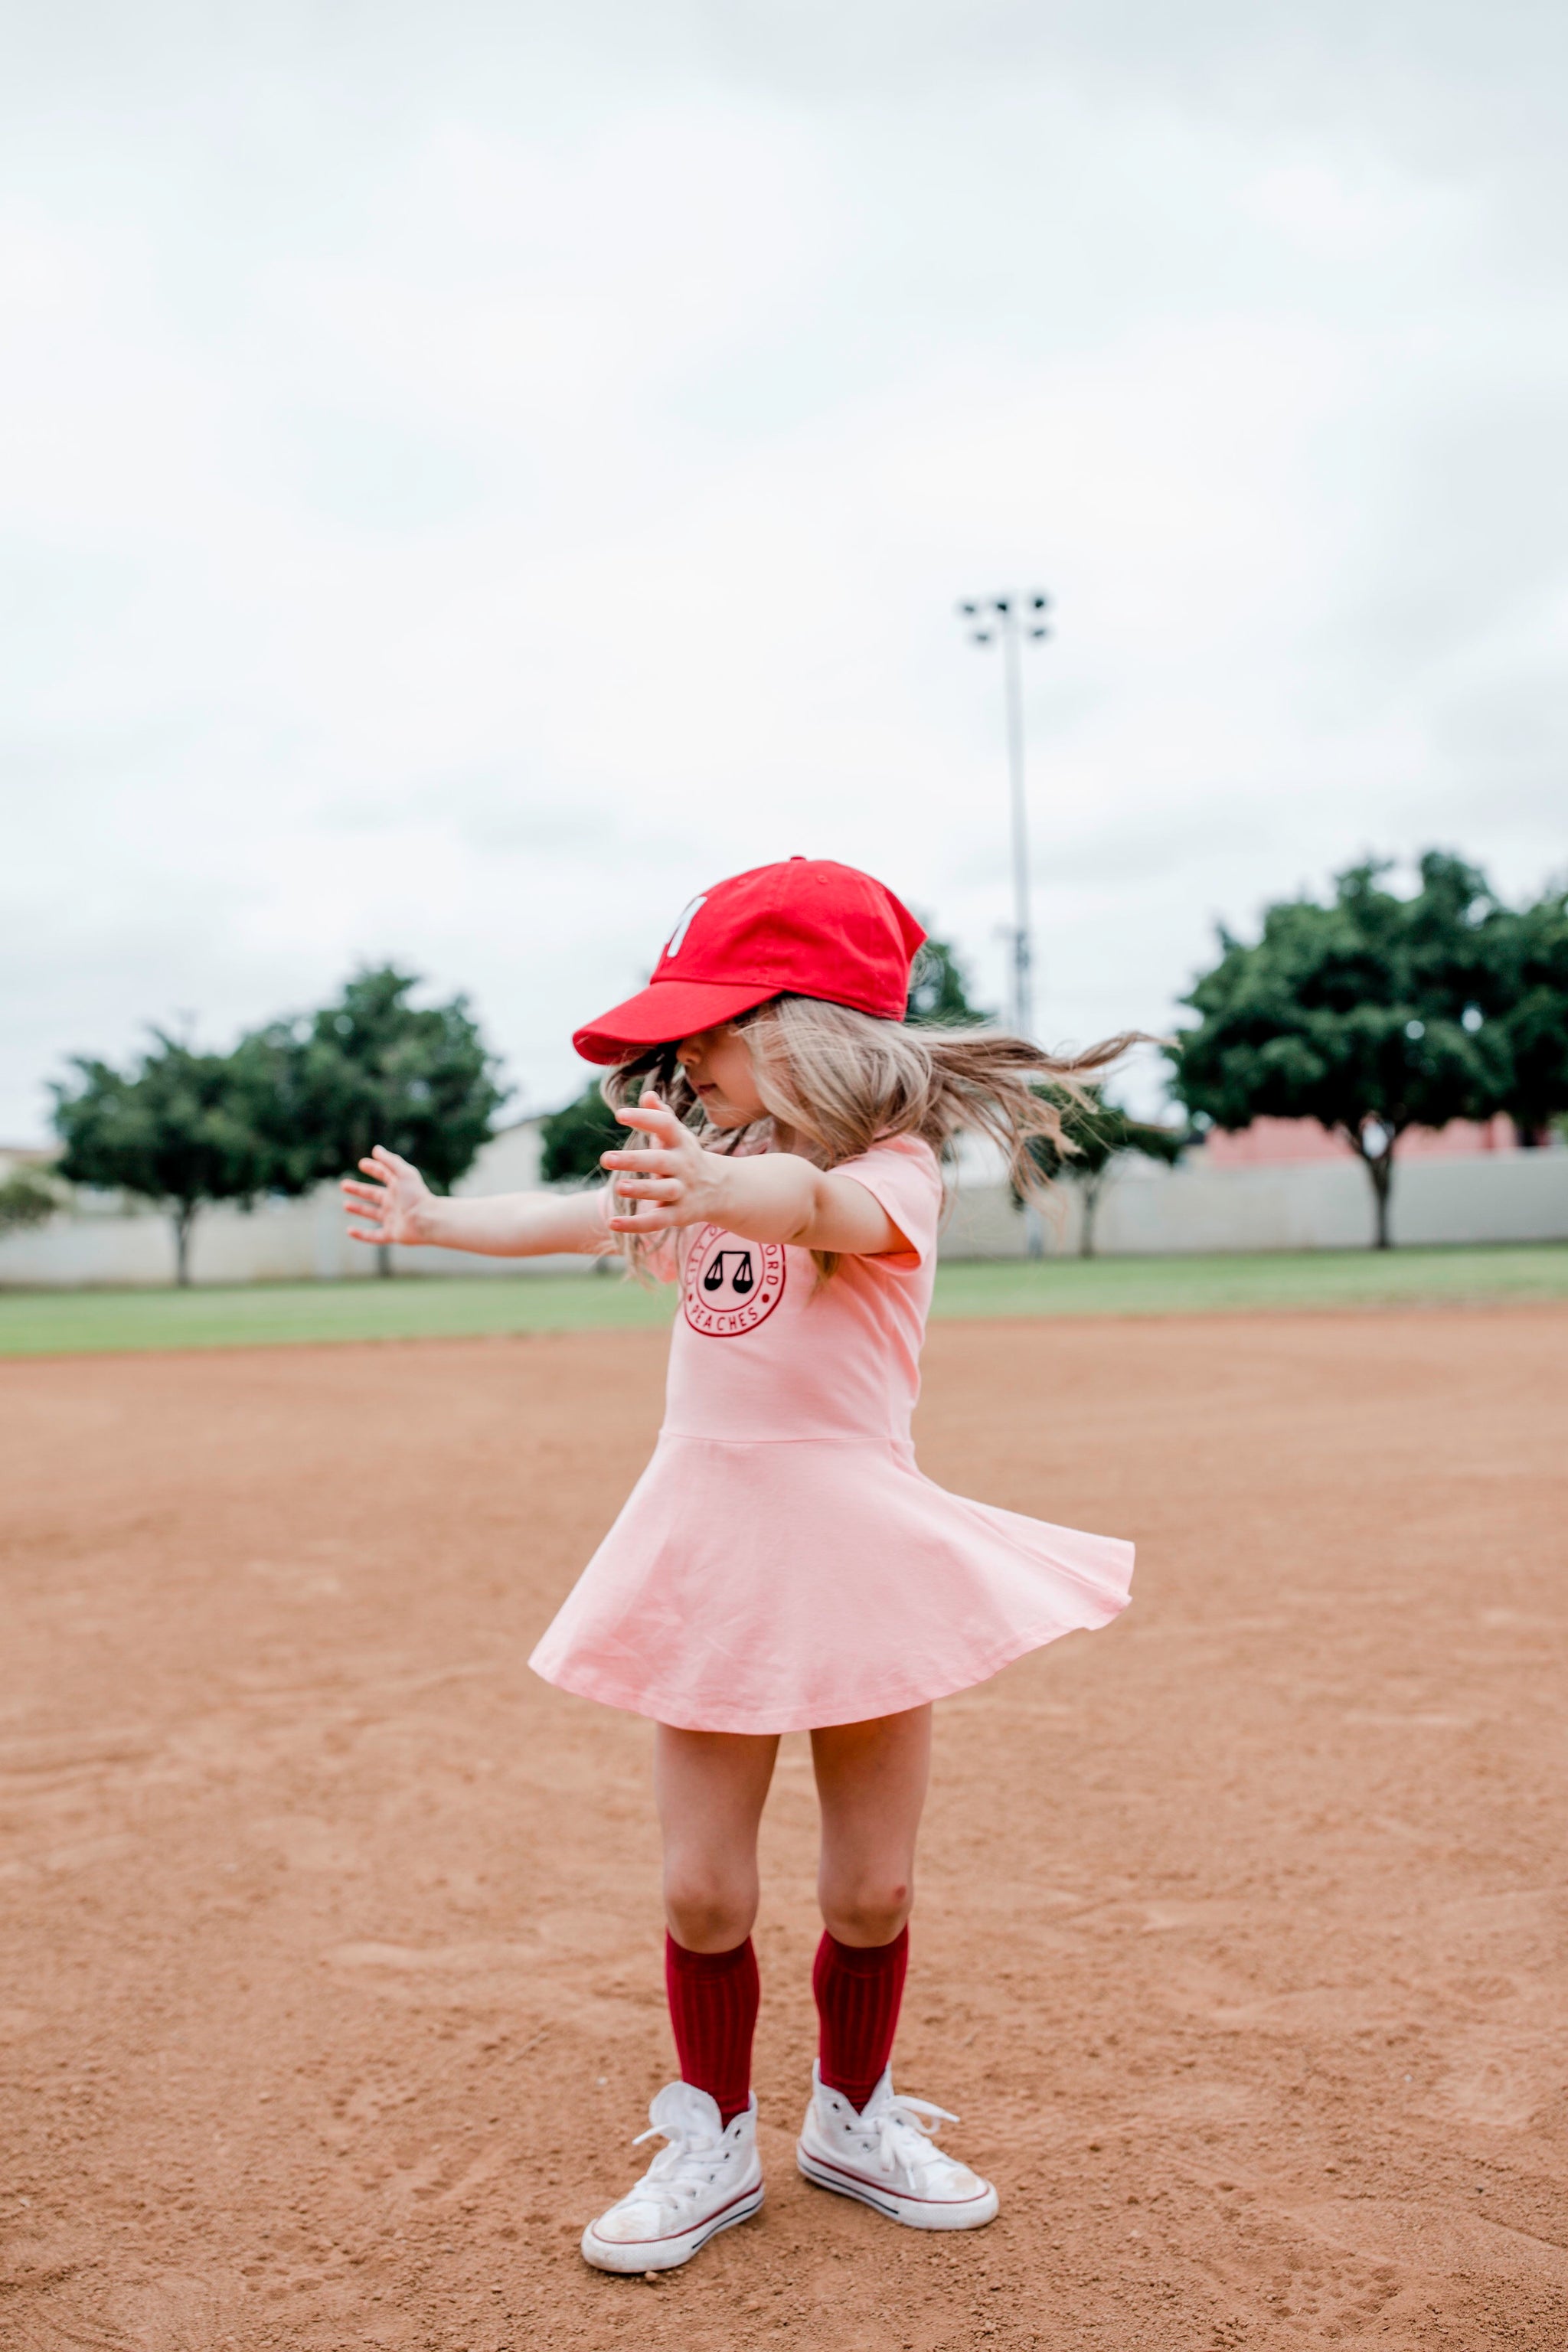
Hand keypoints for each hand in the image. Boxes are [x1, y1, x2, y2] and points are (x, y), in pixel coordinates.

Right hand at [341, 1146, 433, 1247]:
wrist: (427, 1220)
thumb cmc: (417, 1195)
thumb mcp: (404, 1174)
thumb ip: (390, 1161)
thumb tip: (376, 1149)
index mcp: (399, 1187)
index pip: (384, 1175)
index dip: (374, 1168)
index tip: (361, 1163)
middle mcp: (395, 1203)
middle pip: (373, 1194)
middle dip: (359, 1189)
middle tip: (343, 1184)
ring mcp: (393, 1219)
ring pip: (372, 1214)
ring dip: (359, 1209)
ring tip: (345, 1205)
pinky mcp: (392, 1234)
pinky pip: (374, 1236)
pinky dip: (361, 1235)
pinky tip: (349, 1231)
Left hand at [599, 1095, 732, 1234]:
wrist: (719, 1190)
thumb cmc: (685, 1156)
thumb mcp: (677, 1135)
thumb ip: (661, 1115)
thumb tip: (647, 1095)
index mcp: (681, 1143)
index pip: (665, 1126)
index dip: (644, 1119)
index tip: (620, 1115)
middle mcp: (683, 1166)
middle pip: (660, 1161)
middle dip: (634, 1160)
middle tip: (606, 1158)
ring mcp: (682, 1191)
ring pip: (662, 1191)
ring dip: (641, 1190)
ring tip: (618, 1187)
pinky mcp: (679, 1215)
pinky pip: (657, 1221)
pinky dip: (636, 1225)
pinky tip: (612, 1223)